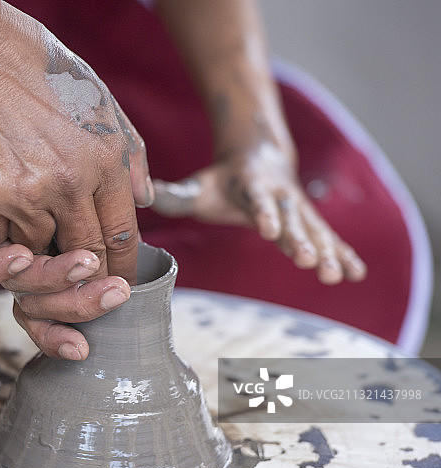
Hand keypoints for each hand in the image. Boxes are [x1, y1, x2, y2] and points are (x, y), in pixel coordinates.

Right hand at [0, 7, 152, 358]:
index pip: (121, 234)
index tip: (118, 282)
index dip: (121, 266)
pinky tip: (6, 256)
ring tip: (39, 270)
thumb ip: (128, 152)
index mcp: (103, 158)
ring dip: (39, 269)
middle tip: (91, 296)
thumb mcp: (97, 95)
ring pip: (37, 259)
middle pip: (85, 258)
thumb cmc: (28, 65)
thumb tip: (146, 200)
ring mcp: (20, 194)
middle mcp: (67, 183)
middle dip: (89, 285)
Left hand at [152, 141, 366, 284]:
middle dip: (301, 241)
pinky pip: (330, 238)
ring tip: (338, 276)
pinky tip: (357, 274)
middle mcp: (279, 197)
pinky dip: (344, 254)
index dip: (264, 215)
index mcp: (250, 186)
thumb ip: (173, 196)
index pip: (256, 202)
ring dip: (328, 252)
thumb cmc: (221, 182)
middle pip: (292, 220)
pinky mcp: (310, 220)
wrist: (259, 159)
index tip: (270, 232)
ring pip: (315, 231)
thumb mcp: (197, 186)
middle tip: (310, 263)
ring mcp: (298, 209)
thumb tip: (143, 199)